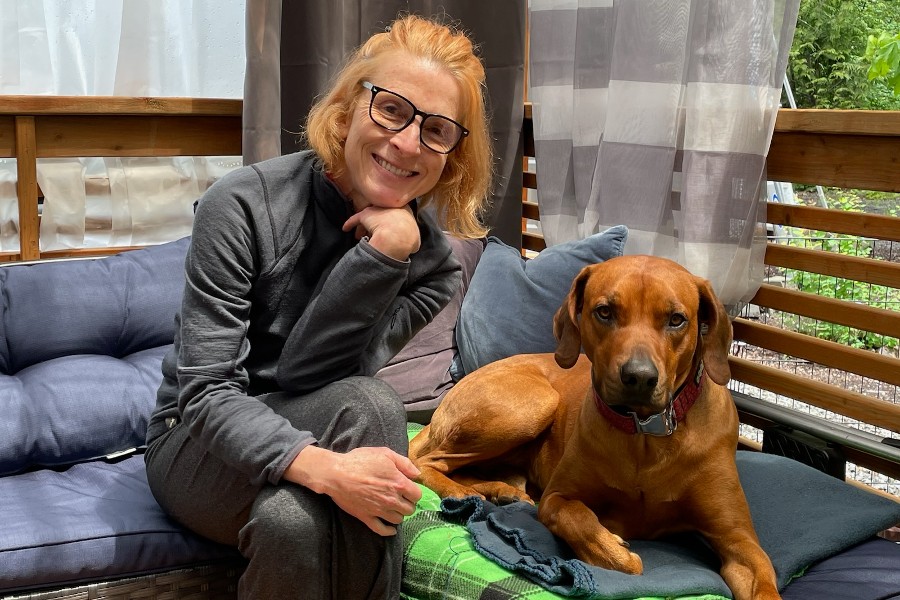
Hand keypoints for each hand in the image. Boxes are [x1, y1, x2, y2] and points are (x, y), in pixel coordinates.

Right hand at [285, 445, 422, 535]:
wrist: (336, 473)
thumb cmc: (360, 461)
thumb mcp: (385, 453)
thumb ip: (404, 463)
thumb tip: (417, 474)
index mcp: (398, 483)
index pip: (417, 495)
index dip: (414, 491)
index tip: (408, 488)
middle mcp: (391, 500)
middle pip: (410, 509)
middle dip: (407, 503)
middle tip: (401, 498)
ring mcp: (379, 510)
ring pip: (398, 520)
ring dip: (398, 514)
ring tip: (393, 507)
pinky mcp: (366, 517)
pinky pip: (382, 530)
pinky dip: (389, 531)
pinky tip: (391, 528)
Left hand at [342, 205, 420, 260]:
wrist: (398, 235)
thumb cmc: (408, 237)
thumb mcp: (415, 238)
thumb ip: (411, 239)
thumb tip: (410, 246)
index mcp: (405, 211)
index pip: (396, 214)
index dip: (391, 223)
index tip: (388, 229)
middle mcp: (390, 207)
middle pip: (381, 214)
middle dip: (376, 223)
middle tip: (373, 232)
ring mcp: (377, 209)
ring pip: (369, 217)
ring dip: (363, 227)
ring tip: (360, 235)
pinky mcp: (365, 215)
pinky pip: (356, 219)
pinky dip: (350, 224)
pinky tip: (346, 229)